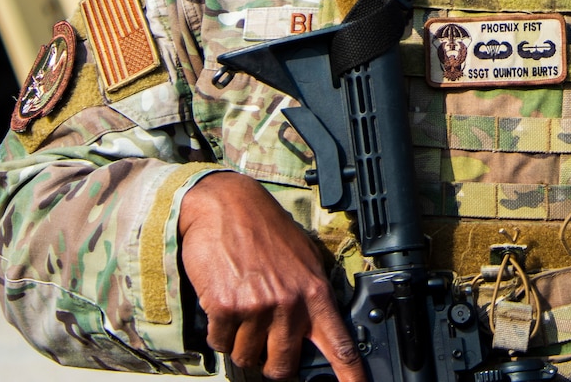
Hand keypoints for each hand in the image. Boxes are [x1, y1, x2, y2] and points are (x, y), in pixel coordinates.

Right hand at [177, 170, 368, 381]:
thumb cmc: (265, 230)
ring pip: (247, 357)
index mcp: (314, 292)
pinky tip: (223, 307)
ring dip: (241, 344)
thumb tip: (316, 329)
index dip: (350, 375)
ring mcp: (257, 308)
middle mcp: (289, 304)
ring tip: (242, 312)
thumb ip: (311, 294)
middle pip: (283, 367)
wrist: (226, 205)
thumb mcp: (303, 258)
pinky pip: (221, 343)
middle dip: (272, 363)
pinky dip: (220, 332)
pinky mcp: (226, 308)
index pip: (339, 344)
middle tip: (264, 344)